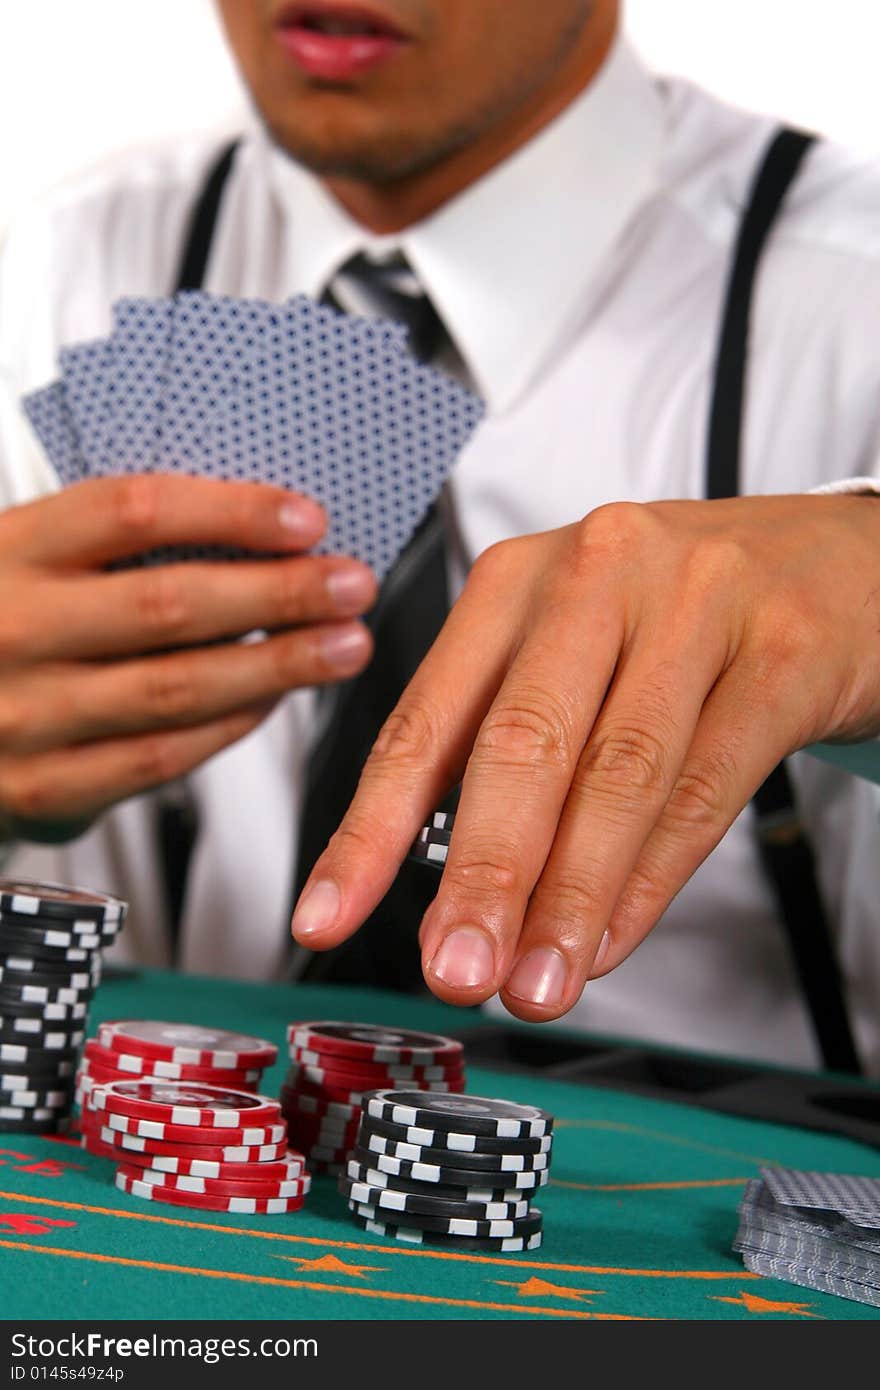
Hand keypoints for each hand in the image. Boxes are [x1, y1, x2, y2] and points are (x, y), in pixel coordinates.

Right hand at [0, 474, 376, 833]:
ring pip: (175, 689)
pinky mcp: (44, 788)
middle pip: (168, 604)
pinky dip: (230, 727)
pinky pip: (159, 757)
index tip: (305, 519)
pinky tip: (274, 699)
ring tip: (342, 647)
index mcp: (8, 550)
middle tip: (351, 585)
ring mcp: (24, 716)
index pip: (130, 511)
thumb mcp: (25, 560)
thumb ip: (111, 545)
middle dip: (279, 593)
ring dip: (275, 666)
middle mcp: (10, 628)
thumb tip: (252, 529)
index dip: (229, 512)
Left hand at [291, 493, 879, 1019]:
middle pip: (521, 744)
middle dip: (481, 876)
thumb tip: (459, 898)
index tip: (325, 918)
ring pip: (617, 773)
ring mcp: (695, 603)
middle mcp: (596, 575)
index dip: (369, 830)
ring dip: (568, 898)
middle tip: (452, 975)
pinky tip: (610, 940)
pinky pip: (706, 784)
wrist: (831, 559)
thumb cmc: (678, 620)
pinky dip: (650, 879)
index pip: (425, 719)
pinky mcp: (782, 650)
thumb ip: (512, 751)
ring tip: (534, 986)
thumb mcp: (574, 653)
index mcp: (517, 581)